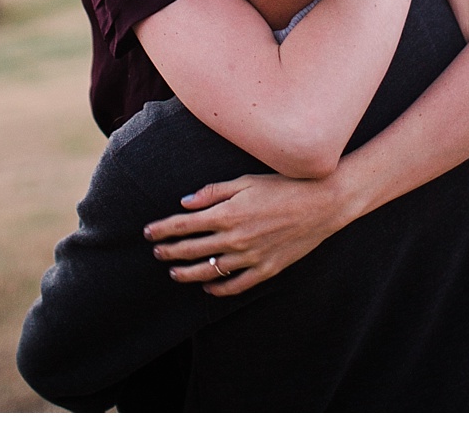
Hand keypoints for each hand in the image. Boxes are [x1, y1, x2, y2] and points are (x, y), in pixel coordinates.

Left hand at [143, 173, 344, 296]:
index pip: (184, 225)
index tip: (148, 232)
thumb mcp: (246, 180)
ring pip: (209, 272)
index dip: (163, 229)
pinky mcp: (265, 270)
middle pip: (192, 249)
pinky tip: (208, 287)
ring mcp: (249, 257)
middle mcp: (234, 238)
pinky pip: (235, 285)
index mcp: (227, 213)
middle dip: (169, 250)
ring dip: (188, 272)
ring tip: (173, 272)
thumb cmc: (284, 185)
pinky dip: (218, 289)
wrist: (321, 203)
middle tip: (155, 252)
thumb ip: (214, 192)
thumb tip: (186, 202)